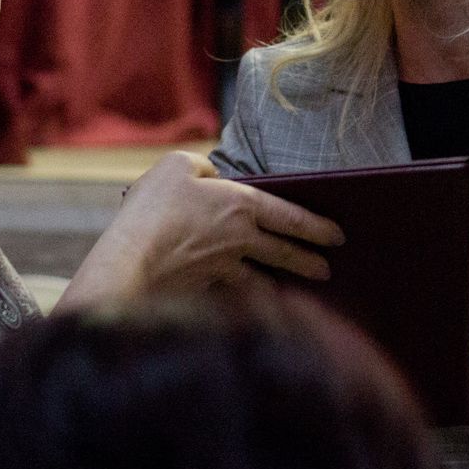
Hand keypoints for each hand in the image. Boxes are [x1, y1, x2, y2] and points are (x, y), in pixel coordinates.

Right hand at [58, 152, 344, 308]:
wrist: (130, 261)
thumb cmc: (153, 207)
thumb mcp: (176, 166)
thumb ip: (201, 166)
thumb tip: (211, 176)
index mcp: (240, 205)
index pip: (291, 217)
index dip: (317, 226)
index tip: (338, 236)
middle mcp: (240, 240)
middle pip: (283, 252)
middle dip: (308, 261)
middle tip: (326, 269)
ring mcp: (223, 268)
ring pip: (261, 278)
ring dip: (280, 283)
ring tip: (293, 291)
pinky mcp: (203, 287)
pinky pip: (231, 290)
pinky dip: (243, 297)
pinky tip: (247, 303)